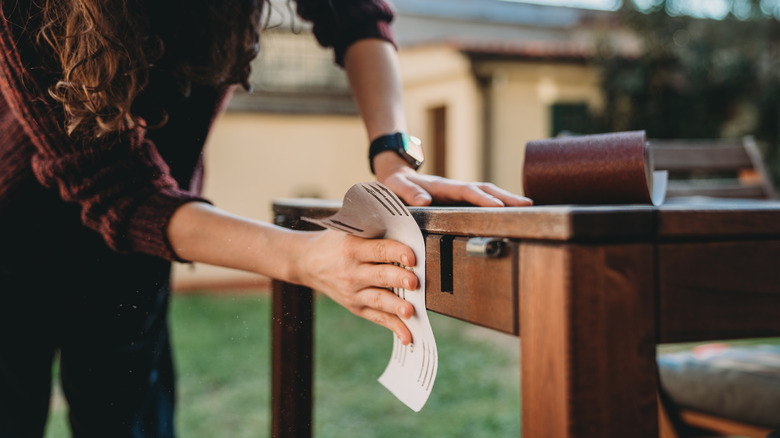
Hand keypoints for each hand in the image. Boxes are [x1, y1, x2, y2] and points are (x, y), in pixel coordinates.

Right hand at [294, 229, 417, 344]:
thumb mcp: (348, 227)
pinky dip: (394, 327)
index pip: (377, 249)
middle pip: (380, 276)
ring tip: (411, 311)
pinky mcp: (356, 307)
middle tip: (415, 282)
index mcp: (352, 248)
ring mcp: (353, 292)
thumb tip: (407, 218)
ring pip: (379, 300)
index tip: (412, 255)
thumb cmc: (335, 241)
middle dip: (399, 279)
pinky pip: (378, 318)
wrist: (306, 262)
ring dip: (396, 306)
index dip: (395, 252)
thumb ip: (374, 226)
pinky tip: (408, 336)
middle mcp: (352, 272)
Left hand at [376, 159, 532, 206]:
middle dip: (506, 197)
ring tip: (528, 207)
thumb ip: (408, 193)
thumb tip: (424, 201)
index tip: (499, 206)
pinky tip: (511, 211)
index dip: (483, 199)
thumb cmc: (394, 185)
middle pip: (485, 189)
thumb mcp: (396, 188)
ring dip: (506, 199)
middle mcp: (454, 188)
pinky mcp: (459, 200)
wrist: (395, 175)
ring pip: (487, 193)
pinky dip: (498, 202)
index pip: (467, 192)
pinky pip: (481, 199)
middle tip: (528, 205)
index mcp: (441, 187)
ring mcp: (458, 193)